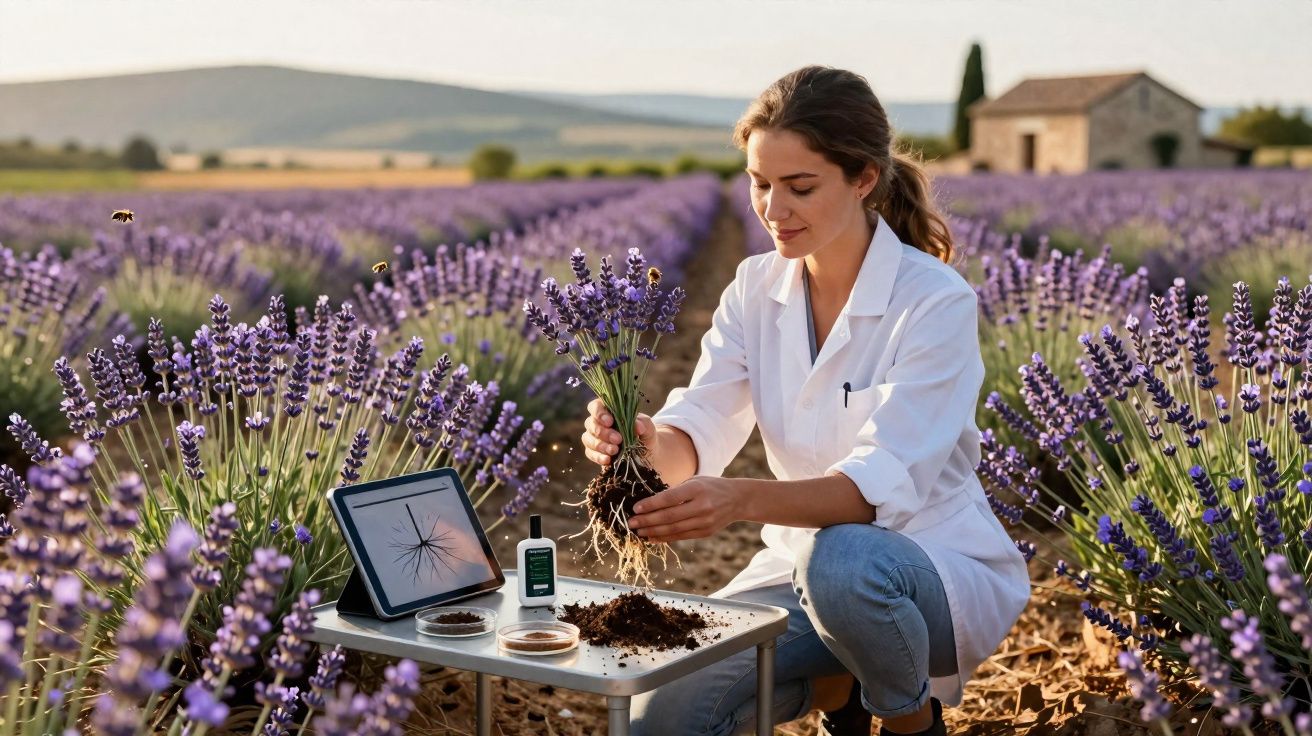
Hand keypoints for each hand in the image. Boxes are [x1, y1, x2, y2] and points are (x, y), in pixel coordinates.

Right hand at [581, 398, 656, 466]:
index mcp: (609, 411)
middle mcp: (599, 423)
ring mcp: (595, 438)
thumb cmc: (646, 435)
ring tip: (615, 450)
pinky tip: (608, 460)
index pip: (596, 406)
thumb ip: (644, 423)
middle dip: (603, 432)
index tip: (610, 421)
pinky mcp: (595, 453)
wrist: (648, 454)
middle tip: (618, 439)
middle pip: (590, 424)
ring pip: (588, 439)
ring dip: (600, 445)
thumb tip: (637, 426)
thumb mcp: (649, 427)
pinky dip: (598, 457)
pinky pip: (590, 453)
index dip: (599, 413)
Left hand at [626, 476, 742, 542]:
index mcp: (697, 489)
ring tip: (639, 531)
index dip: (651, 504)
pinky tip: (652, 537)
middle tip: (631, 522)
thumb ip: (675, 491)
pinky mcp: (705, 532)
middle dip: (647, 520)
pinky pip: (681, 536)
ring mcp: (705, 521)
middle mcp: (702, 506)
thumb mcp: (695, 481)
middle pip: (669, 516)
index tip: (636, 507)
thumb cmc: (710, 486)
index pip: (669, 498)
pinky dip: (665, 538)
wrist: (737, 499)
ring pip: (673, 529)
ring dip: (653, 531)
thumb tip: (649, 502)